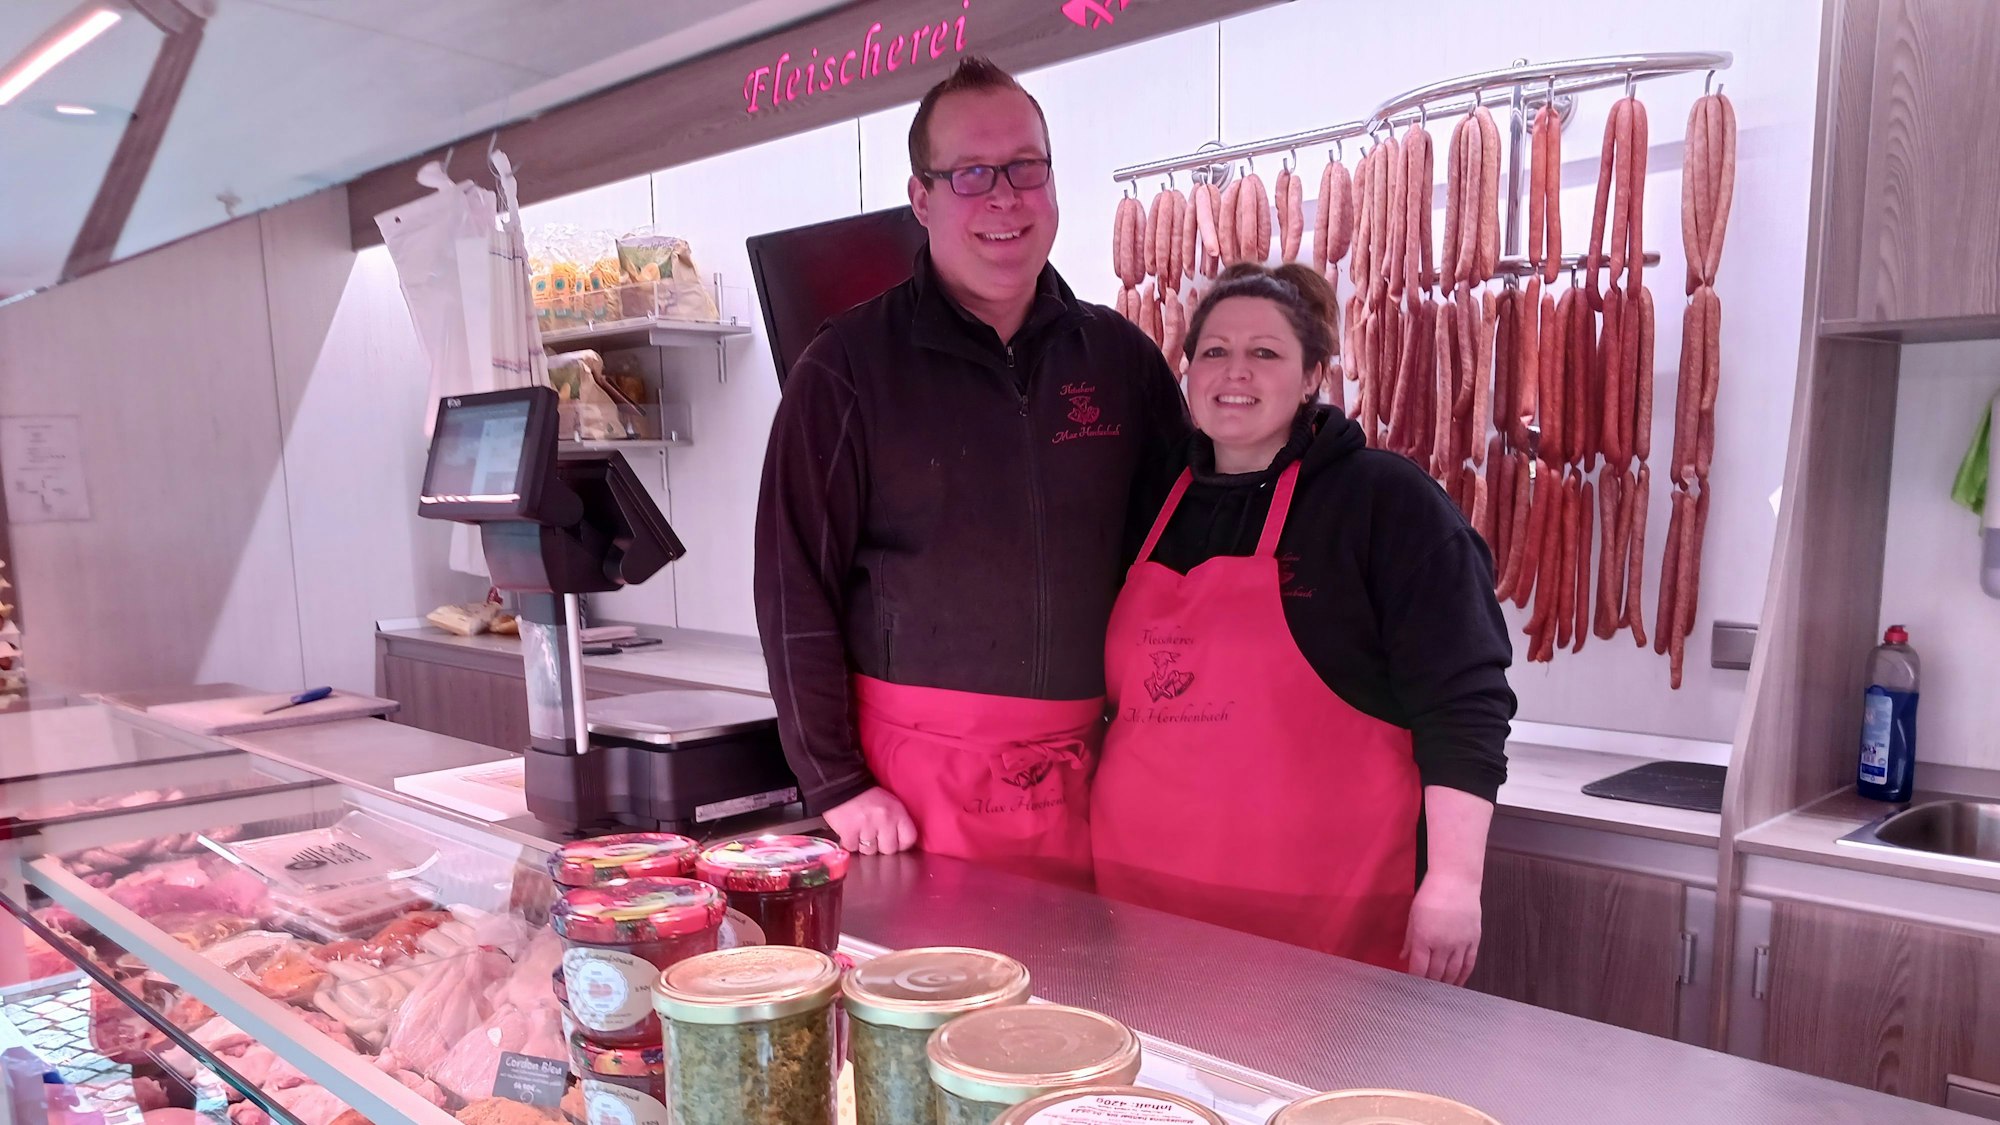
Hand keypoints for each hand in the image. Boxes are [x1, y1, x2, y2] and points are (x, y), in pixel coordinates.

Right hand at [823, 787, 918, 855]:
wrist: (842, 784)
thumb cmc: (867, 795)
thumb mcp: (890, 803)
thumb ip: (898, 822)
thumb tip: (900, 843)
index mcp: (897, 811)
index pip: (909, 838)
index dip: (901, 844)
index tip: (895, 843)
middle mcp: (884, 819)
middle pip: (889, 850)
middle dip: (881, 846)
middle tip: (874, 836)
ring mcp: (866, 826)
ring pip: (870, 851)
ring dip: (864, 845)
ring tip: (860, 832)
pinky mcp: (849, 831)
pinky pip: (853, 848)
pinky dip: (850, 843)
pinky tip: (850, 832)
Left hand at [1403, 871, 1481, 985]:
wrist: (1456, 881)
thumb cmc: (1430, 895)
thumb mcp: (1413, 916)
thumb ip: (1410, 940)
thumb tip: (1403, 958)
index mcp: (1425, 938)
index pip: (1419, 968)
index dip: (1415, 981)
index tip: (1411, 988)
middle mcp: (1443, 945)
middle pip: (1436, 974)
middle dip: (1430, 986)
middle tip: (1425, 994)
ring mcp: (1461, 944)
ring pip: (1453, 972)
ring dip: (1446, 984)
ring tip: (1441, 993)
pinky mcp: (1474, 941)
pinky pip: (1469, 964)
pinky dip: (1464, 976)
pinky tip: (1459, 984)